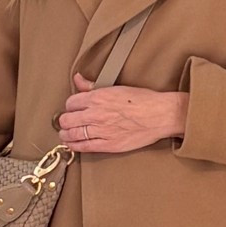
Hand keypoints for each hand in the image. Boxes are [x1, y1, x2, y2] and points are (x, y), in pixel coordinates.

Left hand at [58, 74, 187, 154]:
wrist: (160, 115)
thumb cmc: (143, 100)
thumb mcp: (116, 87)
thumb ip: (93, 86)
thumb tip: (78, 79)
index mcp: (97, 98)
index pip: (71, 102)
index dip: (70, 106)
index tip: (72, 108)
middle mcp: (96, 114)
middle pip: (67, 119)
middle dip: (65, 120)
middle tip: (66, 121)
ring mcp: (101, 131)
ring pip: (72, 134)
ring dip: (66, 134)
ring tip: (66, 134)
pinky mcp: (108, 145)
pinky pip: (84, 147)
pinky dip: (75, 146)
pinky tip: (72, 144)